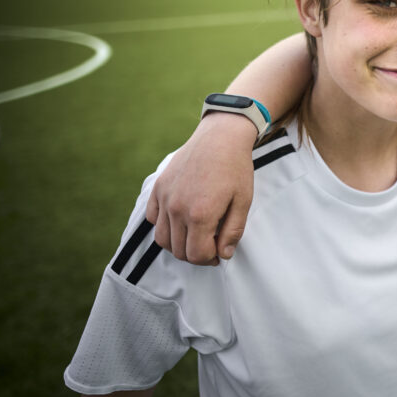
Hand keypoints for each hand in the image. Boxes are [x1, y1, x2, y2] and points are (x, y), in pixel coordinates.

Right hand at [145, 112, 257, 264]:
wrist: (220, 137)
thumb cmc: (235, 168)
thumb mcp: (243, 201)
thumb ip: (233, 231)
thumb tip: (223, 254)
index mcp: (200, 214)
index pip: (196, 255)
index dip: (209, 259)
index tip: (219, 253)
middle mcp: (177, 208)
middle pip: (178, 250)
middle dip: (196, 255)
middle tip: (211, 246)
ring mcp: (164, 197)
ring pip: (162, 238)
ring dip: (179, 244)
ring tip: (196, 236)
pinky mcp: (158, 187)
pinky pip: (153, 218)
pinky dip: (164, 226)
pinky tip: (181, 220)